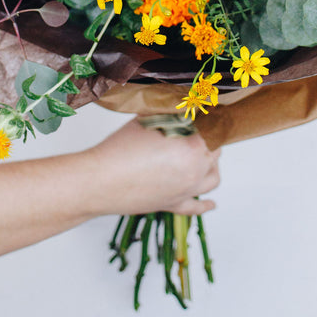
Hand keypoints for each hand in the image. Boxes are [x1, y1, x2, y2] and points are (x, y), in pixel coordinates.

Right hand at [85, 117, 220, 216]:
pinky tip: (210, 204)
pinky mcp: (174, 204)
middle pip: (215, 151)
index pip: (212, 128)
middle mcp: (196, 170)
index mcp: (193, 146)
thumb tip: (182, 108)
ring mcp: (187, 190)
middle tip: (197, 129)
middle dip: (209, 138)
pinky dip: (205, 205)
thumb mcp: (148, 120)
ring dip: (212, 166)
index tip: (205, 113)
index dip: (209, 119)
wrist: (101, 181)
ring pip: (212, 178)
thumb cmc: (120, 151)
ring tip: (206, 157)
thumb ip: (169, 114)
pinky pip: (196, 207)